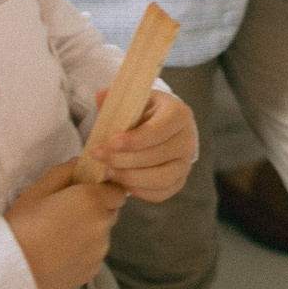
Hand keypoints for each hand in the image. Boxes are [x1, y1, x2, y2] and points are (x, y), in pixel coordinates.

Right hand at [3, 164, 126, 288]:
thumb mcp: (38, 190)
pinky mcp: (93, 270)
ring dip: (90, 232)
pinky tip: (61, 253)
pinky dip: (84, 252)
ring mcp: (99, 250)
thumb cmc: (22, 224)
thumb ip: (65, 172)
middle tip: (70, 214)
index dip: (104, 190)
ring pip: (103, 235)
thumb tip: (81, 163)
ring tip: (61, 236)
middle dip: (98, 209)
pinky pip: (94, 255)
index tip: (87, 193)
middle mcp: (102, 224)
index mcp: (92, 200)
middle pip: (111, 212)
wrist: (11, 267)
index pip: (117, 191)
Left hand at [85, 87, 196, 204]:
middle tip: (99, 156)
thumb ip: (117, 100)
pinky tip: (120, 181)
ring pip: (161, 178)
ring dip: (131, 177)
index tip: (111, 142)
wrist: (159, 129)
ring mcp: (185, 163)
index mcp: (178, 114)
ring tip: (108, 171)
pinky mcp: (179, 181)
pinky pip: (160, 193)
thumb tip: (100, 95)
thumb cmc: (144, 113)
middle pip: (158, 155)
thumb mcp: (133, 101)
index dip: (135, 139)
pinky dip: (138, 190)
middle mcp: (187, 140)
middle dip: (125, 158)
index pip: (160, 129)